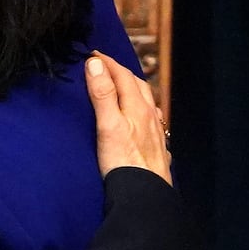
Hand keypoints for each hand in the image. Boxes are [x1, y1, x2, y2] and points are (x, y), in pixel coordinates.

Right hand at [85, 52, 171, 184]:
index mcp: (137, 107)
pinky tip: (142, 118)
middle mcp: (149, 116)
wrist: (145, 196)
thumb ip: (102, 94)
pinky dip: (143, 110)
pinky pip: (152, 121)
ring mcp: (155, 133)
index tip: (92, 53)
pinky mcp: (156, 149)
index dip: (107, 62)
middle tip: (104, 66)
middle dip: (121, 72)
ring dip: (134, 89)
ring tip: (123, 86)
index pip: (122, 75)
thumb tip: (95, 63)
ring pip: (147, 102)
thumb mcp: (107, 125)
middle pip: (137, 86)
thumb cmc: (123, 163)